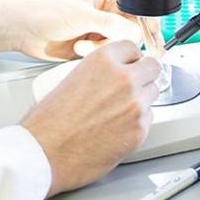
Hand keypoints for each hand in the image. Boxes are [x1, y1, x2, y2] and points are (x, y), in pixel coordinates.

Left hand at [0, 0, 143, 60]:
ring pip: (119, 46)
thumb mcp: (81, 15)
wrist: (21, 29)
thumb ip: (110, 24)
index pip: (138, 8)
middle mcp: (106, 12)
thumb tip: (133, 33)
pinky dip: (95, 56)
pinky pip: (105, 56)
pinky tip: (79, 49)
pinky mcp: (90, 47)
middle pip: (132, 31)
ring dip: (103, 49)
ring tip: (83, 44)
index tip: (153, 39)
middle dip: (121, 40)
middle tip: (112, 45)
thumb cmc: (44, 11)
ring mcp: (98, 30)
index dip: (147, 23)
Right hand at [20, 40, 160, 195]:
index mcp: (103, 60)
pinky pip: (148, 119)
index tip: (130, 64)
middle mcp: (124, 79)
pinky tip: (117, 128)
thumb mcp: (71, 78)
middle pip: (152, 68)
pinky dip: (137, 123)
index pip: (133, 47)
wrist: (46, 152)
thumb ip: (98, 72)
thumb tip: (110, 74)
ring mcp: (135, 104)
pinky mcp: (140, 130)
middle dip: (144, 76)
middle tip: (133, 86)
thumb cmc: (49, 121)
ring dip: (141, 99)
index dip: (131, 58)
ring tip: (119, 111)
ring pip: (153, 93)